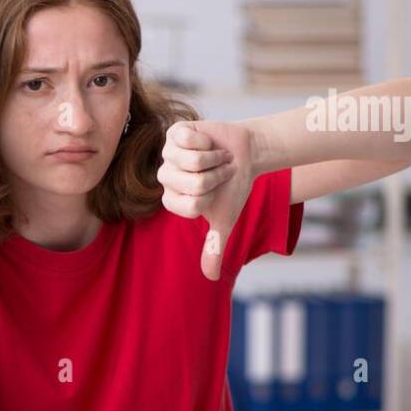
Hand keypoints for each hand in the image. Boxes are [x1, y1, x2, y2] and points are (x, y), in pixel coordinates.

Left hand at [157, 119, 254, 280]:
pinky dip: (208, 142)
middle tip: (219, 172)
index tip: (216, 192)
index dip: (212, 197)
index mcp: (171, 198)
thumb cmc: (233, 187)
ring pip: (192, 161)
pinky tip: (208, 142)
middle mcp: (164, 176)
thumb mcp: (225, 218)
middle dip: (216, 177)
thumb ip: (214, 246)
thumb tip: (212, 278)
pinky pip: (190, 141)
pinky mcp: (175, 132)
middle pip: (192, 183)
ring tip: (217, 158)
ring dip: (215, 159)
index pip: (190, 205)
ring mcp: (168, 153)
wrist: (246, 153)